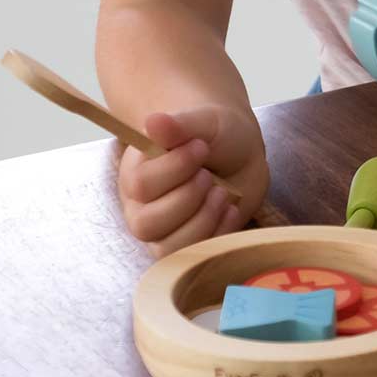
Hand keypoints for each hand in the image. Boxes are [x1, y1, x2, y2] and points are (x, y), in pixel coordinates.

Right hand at [118, 105, 267, 257]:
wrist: (240, 151)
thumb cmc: (215, 134)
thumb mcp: (204, 121)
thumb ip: (180, 124)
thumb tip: (153, 121)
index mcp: (136, 172)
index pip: (140, 185)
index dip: (174, 168)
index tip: (200, 146)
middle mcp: (142, 207)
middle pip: (147, 225)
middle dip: (187, 198)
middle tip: (209, 174)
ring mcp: (163, 231)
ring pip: (168, 248)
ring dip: (203, 219)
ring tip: (222, 192)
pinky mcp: (187, 245)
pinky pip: (194, 256)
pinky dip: (218, 232)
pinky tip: (231, 207)